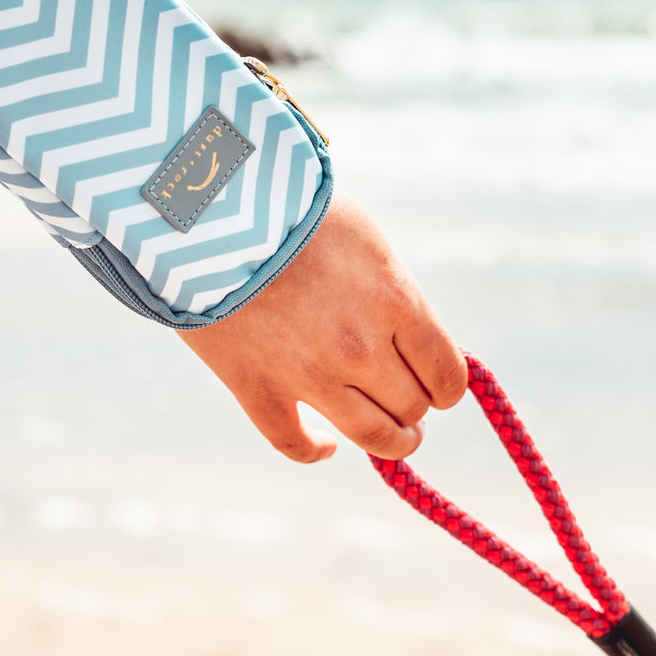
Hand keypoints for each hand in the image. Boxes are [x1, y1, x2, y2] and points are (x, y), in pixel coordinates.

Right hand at [178, 193, 467, 462]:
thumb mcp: (363, 235)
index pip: (448, 375)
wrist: (207, 207)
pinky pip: (294, 443)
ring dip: (390, 442)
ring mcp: (309, 375)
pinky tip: (326, 446)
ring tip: (391, 437)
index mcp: (396, 302)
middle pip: (411, 408)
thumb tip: (408, 327)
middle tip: (410, 402)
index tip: (439, 385)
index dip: (447, 387)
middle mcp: (361, 348)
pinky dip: (315, 451)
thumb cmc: (291, 204)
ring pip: (370, 436)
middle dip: (417, 408)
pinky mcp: (257, 388)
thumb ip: (391, 288)